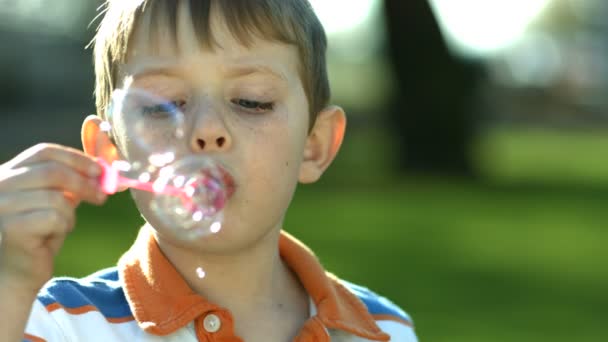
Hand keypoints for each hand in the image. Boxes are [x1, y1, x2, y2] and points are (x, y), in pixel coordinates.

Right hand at [0, 143, 106, 293]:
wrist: (16, 274)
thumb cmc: (37, 236)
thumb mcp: (54, 201)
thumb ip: (69, 184)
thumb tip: (101, 170)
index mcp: (7, 173)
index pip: (43, 152)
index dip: (76, 158)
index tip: (99, 170)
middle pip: (52, 171)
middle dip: (84, 183)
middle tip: (102, 196)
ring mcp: (2, 205)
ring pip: (57, 197)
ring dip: (70, 213)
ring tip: (62, 226)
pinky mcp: (11, 226)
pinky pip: (54, 217)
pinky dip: (63, 227)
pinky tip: (50, 238)